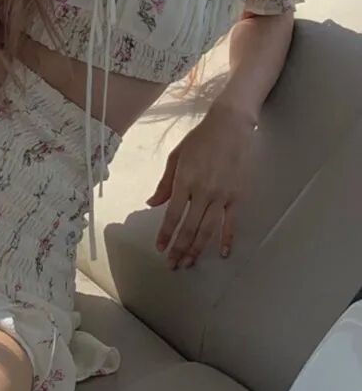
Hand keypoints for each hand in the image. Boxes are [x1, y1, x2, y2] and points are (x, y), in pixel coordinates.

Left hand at [146, 103, 256, 269]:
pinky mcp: (238, 196)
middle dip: (179, 249)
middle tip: (172, 265)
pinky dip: (227, 239)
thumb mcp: (177, 156)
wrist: (231, 126)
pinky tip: (223, 253)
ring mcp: (222, 195)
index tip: (160, 248)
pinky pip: (231, 222)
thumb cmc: (200, 139)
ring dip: (198, 249)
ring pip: (208, 229)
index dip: (165, 234)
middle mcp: (202, 191)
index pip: (172, 215)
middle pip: (189, 227)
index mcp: (185, 180)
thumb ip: (165, 183)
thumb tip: (152, 204)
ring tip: (189, 263)